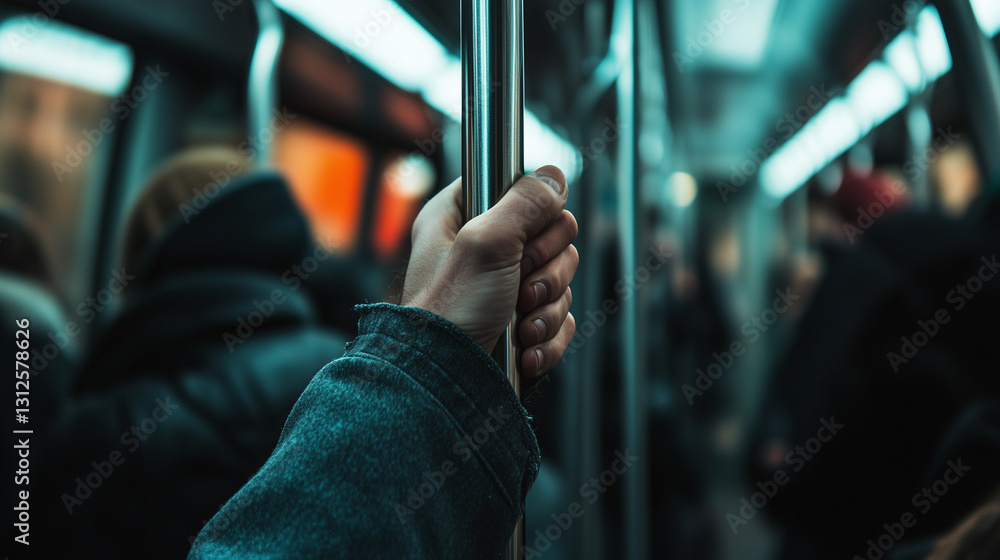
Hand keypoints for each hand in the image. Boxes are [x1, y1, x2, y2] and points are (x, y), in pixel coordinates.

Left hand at [401, 166, 578, 378]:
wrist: (446, 383)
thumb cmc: (450, 312)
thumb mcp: (486, 243)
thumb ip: (524, 203)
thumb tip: (553, 176)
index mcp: (462, 217)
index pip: (519, 188)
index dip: (534, 212)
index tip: (525, 235)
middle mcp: (483, 249)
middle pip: (553, 237)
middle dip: (547, 269)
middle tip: (520, 285)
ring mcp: (504, 288)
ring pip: (560, 280)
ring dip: (547, 308)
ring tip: (520, 326)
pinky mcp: (520, 323)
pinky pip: (559, 318)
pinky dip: (548, 337)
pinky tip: (525, 349)